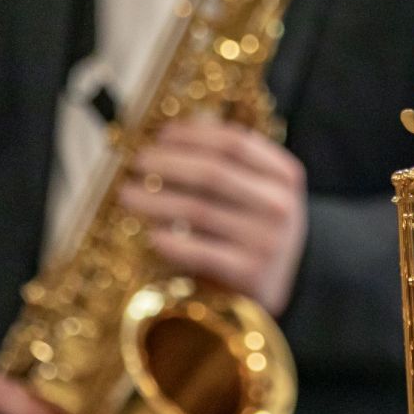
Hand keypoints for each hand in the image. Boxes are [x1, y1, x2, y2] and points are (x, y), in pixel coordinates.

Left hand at [117, 120, 307, 314]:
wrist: (285, 281)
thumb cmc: (258, 226)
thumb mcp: (259, 190)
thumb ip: (228, 160)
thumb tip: (174, 131)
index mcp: (285, 175)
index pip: (236, 143)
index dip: (194, 135)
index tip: (162, 134)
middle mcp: (280, 206)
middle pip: (214, 172)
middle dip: (168, 163)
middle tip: (137, 162)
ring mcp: (266, 240)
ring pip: (199, 211)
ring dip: (156, 201)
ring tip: (127, 195)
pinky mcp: (249, 272)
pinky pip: (199, 251)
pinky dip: (171, 241)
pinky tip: (150, 234)